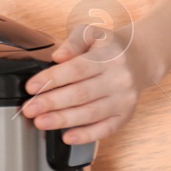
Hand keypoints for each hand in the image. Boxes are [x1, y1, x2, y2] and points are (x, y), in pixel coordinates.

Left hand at [21, 24, 150, 143]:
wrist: (140, 59)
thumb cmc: (109, 47)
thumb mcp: (92, 33)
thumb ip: (73, 41)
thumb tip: (58, 56)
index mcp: (108, 57)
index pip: (76, 69)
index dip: (52, 79)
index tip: (31, 87)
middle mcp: (119, 80)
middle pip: (81, 94)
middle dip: (51, 103)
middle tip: (29, 109)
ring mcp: (124, 99)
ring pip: (91, 113)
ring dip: (63, 120)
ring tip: (40, 122)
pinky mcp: (126, 115)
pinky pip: (106, 129)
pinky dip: (86, 135)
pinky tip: (67, 137)